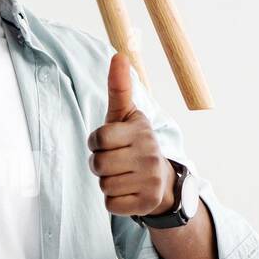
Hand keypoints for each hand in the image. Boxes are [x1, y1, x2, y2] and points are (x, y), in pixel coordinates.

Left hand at [87, 53, 174, 217]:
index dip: (96, 142)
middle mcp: (150, 155)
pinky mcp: (146, 203)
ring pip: (104, 185)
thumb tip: (119, 54)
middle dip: (100, 165)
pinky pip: (111, 204)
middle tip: (115, 162)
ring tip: (123, 176)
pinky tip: (128, 192)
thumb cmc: (134, 144)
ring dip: (107, 182)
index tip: (107, 143)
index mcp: (141, 131)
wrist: (162, 181)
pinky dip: (114, 201)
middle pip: (98, 164)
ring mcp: (150, 180)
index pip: (98, 138)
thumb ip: (119, 88)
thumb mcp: (126, 116)